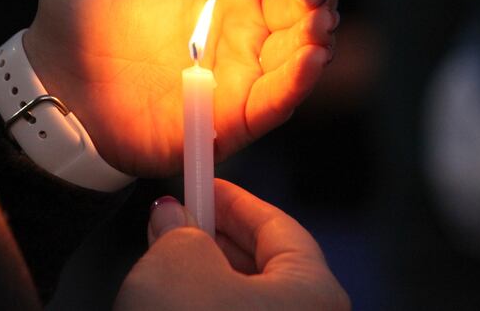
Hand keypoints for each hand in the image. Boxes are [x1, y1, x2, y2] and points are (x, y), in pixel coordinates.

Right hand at [114, 179, 349, 309]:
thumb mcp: (176, 265)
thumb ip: (179, 231)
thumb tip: (172, 217)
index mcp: (314, 294)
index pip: (278, 227)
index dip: (235, 200)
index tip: (204, 182)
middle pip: (268, 267)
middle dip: (218, 238)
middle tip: (178, 218)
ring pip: (249, 303)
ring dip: (208, 276)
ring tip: (165, 258)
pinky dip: (208, 308)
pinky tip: (174, 302)